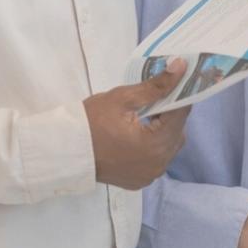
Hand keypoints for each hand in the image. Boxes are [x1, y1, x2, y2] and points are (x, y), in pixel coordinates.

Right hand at [83, 61, 190, 189]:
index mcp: (156, 144)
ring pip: (170, 146)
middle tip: (156, 98)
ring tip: (146, 115)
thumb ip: (155, 85)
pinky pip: (157, 159)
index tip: (179, 81)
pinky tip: (139, 134)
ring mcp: (149, 175)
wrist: (65, 151)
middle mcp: (158, 164)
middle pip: (178, 131)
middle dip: (171, 113)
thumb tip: (180, 66)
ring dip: (164, 130)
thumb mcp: (123, 98)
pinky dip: (154, 146)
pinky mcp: (140, 181)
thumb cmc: (91, 122)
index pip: (181, 113)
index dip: (182, 94)